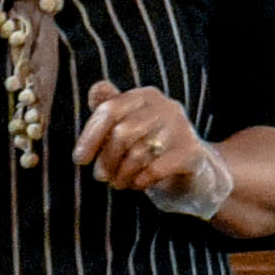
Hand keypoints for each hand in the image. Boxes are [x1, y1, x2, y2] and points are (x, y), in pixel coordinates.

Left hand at [74, 82, 230, 216]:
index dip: (90, 136)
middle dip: (106, 160)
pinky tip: (139, 185)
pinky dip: (140, 181)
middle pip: (122, 133)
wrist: (194, 176)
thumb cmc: (152, 151)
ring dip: (121, 175)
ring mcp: (183, 130)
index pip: (110, 109)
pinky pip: (155, 170)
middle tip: (101, 177)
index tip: (80, 160)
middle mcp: (167, 107)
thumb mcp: (129, 128)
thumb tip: (96, 89)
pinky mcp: (192, 154)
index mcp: (147, 96)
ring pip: (137, 154)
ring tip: (119, 183)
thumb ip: (111, 108)